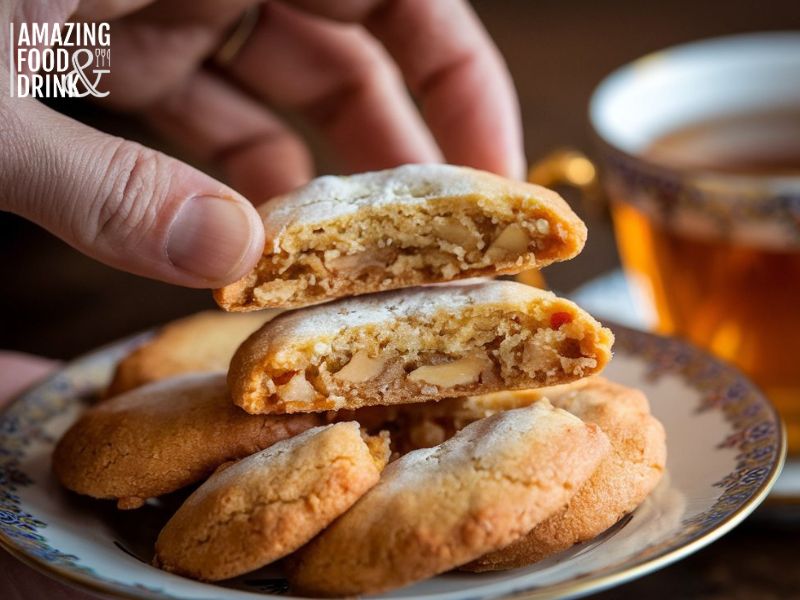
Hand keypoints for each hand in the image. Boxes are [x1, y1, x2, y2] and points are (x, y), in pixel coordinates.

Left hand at [1, 0, 523, 288]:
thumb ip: (96, 178)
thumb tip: (218, 254)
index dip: (463, 81)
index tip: (496, 177)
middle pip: (358, 51)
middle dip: (398, 156)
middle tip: (431, 258)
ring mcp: (162, 0)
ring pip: (286, 93)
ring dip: (314, 187)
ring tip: (344, 280)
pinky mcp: (118, 42)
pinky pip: (212, 113)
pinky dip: (232, 182)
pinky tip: (244, 253)